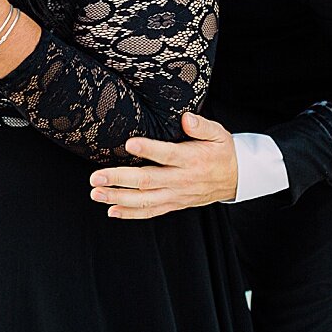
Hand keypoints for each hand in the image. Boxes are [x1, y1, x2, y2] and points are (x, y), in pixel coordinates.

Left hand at [88, 113, 237, 218]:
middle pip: (147, 181)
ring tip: (96, 193)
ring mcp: (176, 195)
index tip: (129, 144)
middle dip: (119, 179)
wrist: (236, 178)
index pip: (167, 154)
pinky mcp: (174, 204)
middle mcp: (181, 180)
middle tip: (96, 177)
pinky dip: (130, 214)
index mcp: (191, 159)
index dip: (148, 149)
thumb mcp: (219, 133)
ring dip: (118, 198)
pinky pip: (150, 212)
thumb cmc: (222, 152)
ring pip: (144, 200)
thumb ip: (201, 126)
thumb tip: (186, 118)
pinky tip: (111, 210)